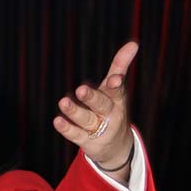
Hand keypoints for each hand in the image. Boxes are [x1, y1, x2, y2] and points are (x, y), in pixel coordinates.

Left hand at [53, 40, 137, 177]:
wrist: (116, 146)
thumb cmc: (113, 109)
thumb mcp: (116, 89)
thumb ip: (120, 66)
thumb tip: (133, 43)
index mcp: (117, 100)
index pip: (117, 91)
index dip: (116, 84)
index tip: (114, 78)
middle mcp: (110, 115)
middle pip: (101, 105)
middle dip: (91, 97)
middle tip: (80, 89)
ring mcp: (99, 129)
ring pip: (87, 119)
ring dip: (74, 111)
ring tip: (62, 102)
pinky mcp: (88, 142)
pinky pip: (76, 135)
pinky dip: (67, 128)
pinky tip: (57, 121)